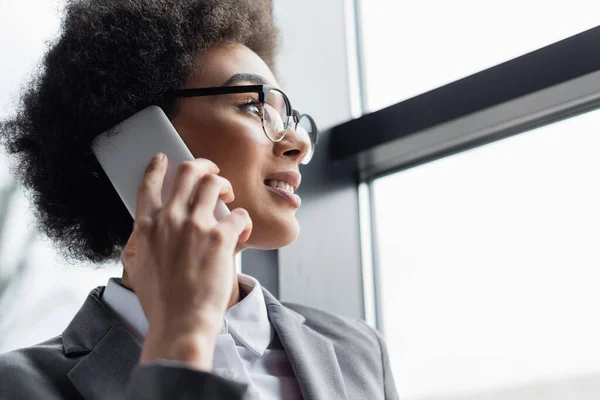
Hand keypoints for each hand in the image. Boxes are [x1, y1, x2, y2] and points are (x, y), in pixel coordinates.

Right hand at [120, 153, 252, 370]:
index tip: (165, 159)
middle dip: (204, 166)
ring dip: (224, 185)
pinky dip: (243, 220)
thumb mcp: (137, 269)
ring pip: (214, 183)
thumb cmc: (162, 302)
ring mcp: (195, 226)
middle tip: (213, 173)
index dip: (159, 167)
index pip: (149, 184)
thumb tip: (141, 233)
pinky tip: (242, 232)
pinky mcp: (220, 237)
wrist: (181, 322)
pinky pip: (239, 214)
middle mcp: (169, 219)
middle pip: (188, 172)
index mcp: (146, 226)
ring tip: (228, 196)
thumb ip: (138, 244)